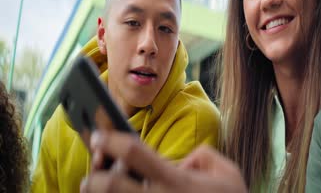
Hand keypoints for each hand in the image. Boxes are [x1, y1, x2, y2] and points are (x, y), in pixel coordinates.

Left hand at [80, 131, 246, 192]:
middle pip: (114, 185)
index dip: (112, 139)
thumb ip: (201, 156)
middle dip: (95, 177)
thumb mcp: (227, 171)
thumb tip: (180, 163)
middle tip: (91, 174)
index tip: (98, 134)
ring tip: (94, 188)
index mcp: (177, 180)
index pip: (136, 153)